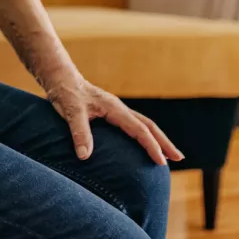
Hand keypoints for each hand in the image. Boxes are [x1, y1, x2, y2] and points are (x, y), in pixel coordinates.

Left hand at [49, 77, 183, 165]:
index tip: (162, 162)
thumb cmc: (65, 92)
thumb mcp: (70, 111)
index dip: (151, 145)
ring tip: (168, 154)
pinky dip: (143, 135)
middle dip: (163, 142)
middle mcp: (118, 108)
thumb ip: (79, 132)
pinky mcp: (108, 112)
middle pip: (148, 125)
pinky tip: (142, 145)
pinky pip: (132, 125)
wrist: (59, 76)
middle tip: (179, 158)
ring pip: (142, 124)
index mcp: (113, 107)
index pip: (139, 129)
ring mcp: (114, 109)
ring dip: (156, 138)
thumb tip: (85, 156)